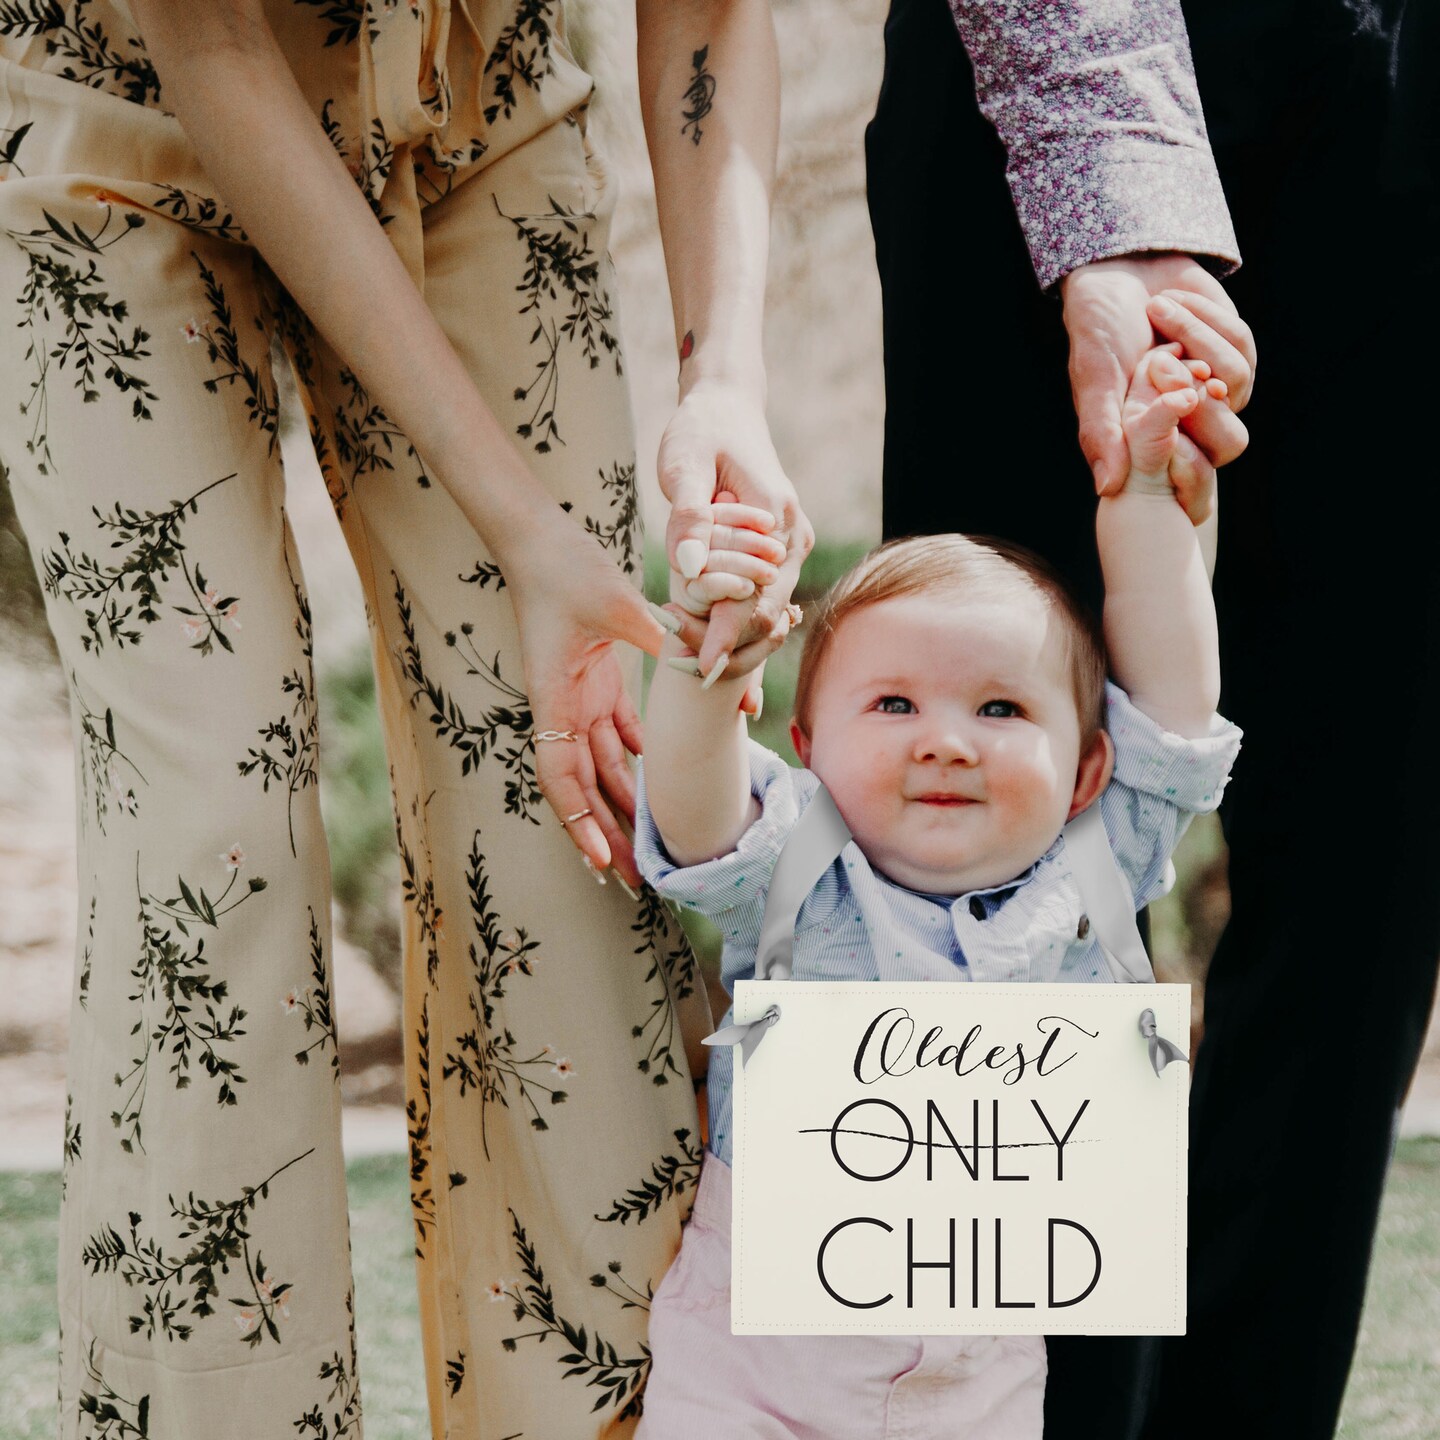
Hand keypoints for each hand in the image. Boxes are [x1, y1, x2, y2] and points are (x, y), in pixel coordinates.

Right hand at [500, 508, 673, 888]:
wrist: (540, 539)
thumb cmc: (565, 567)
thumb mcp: (615, 601)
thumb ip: (660, 634)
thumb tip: (706, 654)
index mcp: (554, 698)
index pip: (560, 776)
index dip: (579, 824)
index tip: (601, 864)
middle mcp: (561, 708)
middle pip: (582, 788)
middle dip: (606, 836)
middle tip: (635, 882)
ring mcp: (578, 699)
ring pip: (601, 768)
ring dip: (622, 807)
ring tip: (649, 849)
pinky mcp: (595, 684)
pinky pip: (616, 735)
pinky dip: (635, 762)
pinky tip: (659, 785)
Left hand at [657, 381, 814, 685]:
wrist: (725, 408)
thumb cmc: (700, 432)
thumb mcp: (684, 465)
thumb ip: (689, 516)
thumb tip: (691, 566)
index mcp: (775, 516)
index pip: (753, 592)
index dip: (727, 634)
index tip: (700, 669)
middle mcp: (792, 537)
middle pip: (767, 613)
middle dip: (730, 648)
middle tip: (688, 677)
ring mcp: (790, 547)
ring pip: (769, 613)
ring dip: (736, 643)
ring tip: (697, 672)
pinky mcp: (779, 554)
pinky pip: (764, 601)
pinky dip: (741, 628)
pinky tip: (718, 655)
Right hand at [1061, 254, 1256, 517]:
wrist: (1121, 268)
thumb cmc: (1099, 328)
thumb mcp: (1095, 380)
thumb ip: (1101, 433)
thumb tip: (1107, 488)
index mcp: (1154, 443)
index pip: (1195, 475)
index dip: (1187, 450)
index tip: (1155, 393)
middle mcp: (1191, 424)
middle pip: (1231, 441)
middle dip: (1191, 391)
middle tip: (1154, 358)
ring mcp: (1218, 388)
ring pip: (1234, 381)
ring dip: (1193, 338)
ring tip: (1157, 312)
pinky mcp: (1237, 349)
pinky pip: (1239, 342)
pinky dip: (1203, 317)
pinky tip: (1172, 302)